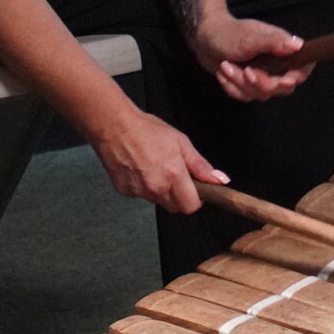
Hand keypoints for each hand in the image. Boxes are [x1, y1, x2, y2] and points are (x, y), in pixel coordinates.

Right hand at [90, 108, 226, 213]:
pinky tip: (140, 169)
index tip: (195, 189)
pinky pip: (141, 195)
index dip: (196, 199)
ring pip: (158, 201)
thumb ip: (200, 165)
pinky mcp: (125, 191)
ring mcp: (139, 191)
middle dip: (180, 196)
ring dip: (161, 190)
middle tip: (175, 176)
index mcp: (173, 175)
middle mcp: (156, 187)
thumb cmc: (146, 130)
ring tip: (154, 167)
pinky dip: (143, 186)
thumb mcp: (180, 142)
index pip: (191, 206)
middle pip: (175, 207)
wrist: (113, 126)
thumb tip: (219, 180)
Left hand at [192, 12, 311, 101]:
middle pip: (281, 88)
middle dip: (261, 82)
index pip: (301, 69)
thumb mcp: (250, 36)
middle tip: (246, 71)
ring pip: (260, 94)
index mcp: (282, 50)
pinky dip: (231, 87)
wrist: (204, 38)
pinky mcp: (248, 85)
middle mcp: (275, 65)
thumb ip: (274, 42)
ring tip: (226, 66)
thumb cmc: (228, 33)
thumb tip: (298, 45)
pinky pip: (244, 96)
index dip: (295, 77)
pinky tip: (224, 72)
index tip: (284, 80)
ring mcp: (262, 77)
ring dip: (240, 83)